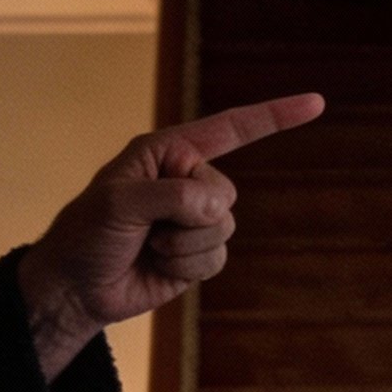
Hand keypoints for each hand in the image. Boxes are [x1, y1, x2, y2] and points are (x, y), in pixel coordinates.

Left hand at [16, 93, 324, 376]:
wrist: (76, 288)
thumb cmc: (86, 234)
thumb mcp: (118, 203)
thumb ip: (171, 195)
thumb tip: (218, 207)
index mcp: (167, 152)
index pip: (229, 129)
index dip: (273, 117)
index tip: (316, 103)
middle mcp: (186, 181)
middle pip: (225, 192)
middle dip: (189, 215)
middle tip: (148, 227)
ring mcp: (193, 220)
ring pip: (224, 229)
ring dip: (184, 245)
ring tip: (148, 246)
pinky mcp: (196, 256)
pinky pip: (217, 258)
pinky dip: (187, 266)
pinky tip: (158, 266)